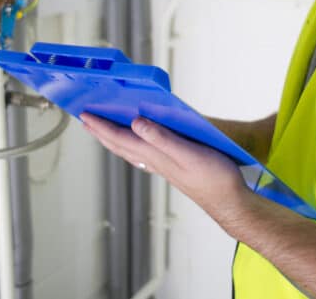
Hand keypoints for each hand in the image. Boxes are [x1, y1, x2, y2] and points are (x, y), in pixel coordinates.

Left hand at [80, 113, 254, 229]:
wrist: (230, 202)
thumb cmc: (214, 178)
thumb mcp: (189, 153)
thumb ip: (162, 137)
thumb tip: (135, 122)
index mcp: (155, 156)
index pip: (120, 138)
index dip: (102, 126)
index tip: (85, 114)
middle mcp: (154, 162)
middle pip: (120, 145)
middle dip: (101, 132)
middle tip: (86, 119)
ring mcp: (162, 167)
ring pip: (130, 151)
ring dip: (114, 139)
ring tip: (103, 129)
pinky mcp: (173, 168)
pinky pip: (143, 154)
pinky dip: (132, 145)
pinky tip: (136, 144)